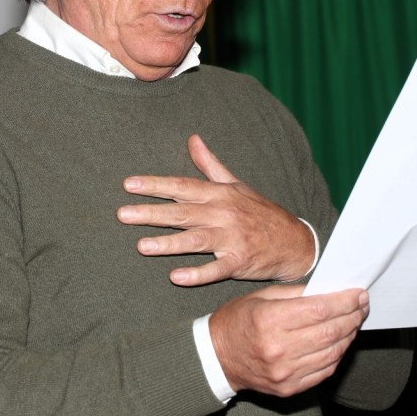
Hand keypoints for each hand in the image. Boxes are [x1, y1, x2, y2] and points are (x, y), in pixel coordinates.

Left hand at [117, 134, 314, 285]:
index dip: (155, 185)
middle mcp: (223, 214)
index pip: (182, 187)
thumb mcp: (235, 184)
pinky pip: (216, 269)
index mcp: (219, 194)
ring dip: (168, 244)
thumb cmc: (259, 211)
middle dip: (151, 213)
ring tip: (141, 246)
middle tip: (122, 214)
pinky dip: (198, 274)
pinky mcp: (239, 261)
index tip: (129, 184)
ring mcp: (231, 238)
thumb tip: (192, 138)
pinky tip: (176, 277)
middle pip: (182, 213)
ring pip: (195, 240)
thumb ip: (209, 164)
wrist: (294, 240)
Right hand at [209, 285, 368, 395]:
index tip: (358, 294)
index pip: (319, 310)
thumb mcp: (261, 297)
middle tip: (362, 306)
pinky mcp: (289, 388)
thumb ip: (295, 293)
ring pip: (332, 352)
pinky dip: (337, 355)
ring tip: (354, 322)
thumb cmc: (238, 321)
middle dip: (352, 316)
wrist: (216, 357)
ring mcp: (285, 372)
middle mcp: (278, 348)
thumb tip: (330, 291)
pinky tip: (340, 341)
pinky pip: (324, 371)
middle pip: (330, 331)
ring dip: (348, 335)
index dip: (344, 301)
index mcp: (269, 320)